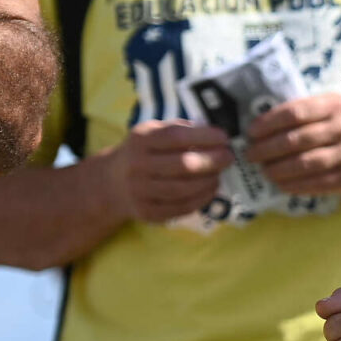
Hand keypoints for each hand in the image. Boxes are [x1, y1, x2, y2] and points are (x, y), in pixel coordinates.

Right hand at [101, 119, 230, 223]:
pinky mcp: (147, 212)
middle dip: (212, 160)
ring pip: (184, 189)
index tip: (224, 137)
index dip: (204, 136)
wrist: (112, 183)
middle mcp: (137, 165)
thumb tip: (212, 132)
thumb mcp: (151, 133)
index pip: (176, 136)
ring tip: (220, 174)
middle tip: (229, 157)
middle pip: (183, 165)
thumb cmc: (143, 152)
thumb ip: (178, 129)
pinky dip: (201, 198)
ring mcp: (140, 191)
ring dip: (209, 181)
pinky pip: (181, 207)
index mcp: (140, 140)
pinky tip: (211, 189)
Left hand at [248, 91, 340, 195]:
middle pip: (294, 140)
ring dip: (278, 169)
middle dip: (266, 149)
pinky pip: (317, 183)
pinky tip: (282, 185)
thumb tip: (264, 126)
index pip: (293, 113)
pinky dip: (295, 186)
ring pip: (303, 163)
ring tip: (265, 171)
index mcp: (333, 105)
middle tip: (250, 155)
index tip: (251, 132)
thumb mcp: (333, 108)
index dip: (267, 123)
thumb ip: (307, 112)